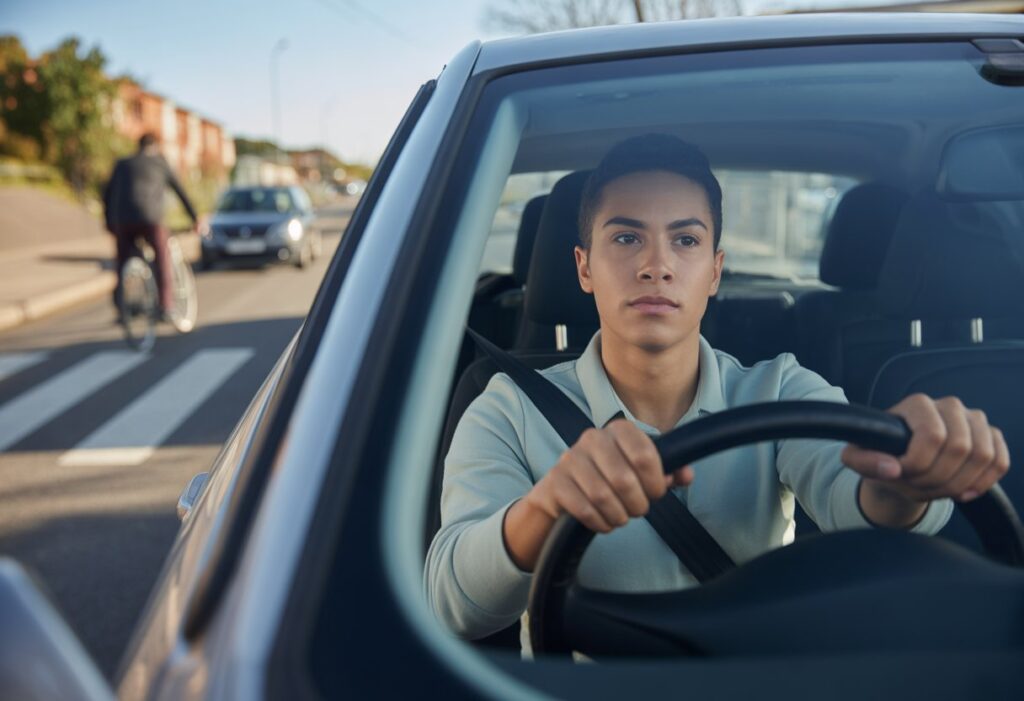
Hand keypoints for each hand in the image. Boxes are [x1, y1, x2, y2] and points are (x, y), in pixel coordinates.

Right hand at [523, 419, 693, 533]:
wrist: (561, 492)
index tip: (655, 493)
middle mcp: (592, 438)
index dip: (655, 482)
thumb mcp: (639, 472)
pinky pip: (584, 509)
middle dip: (637, 504)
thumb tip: (685, 476)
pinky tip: (603, 522)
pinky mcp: (555, 482)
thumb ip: (667, 472)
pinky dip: (599, 522)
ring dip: (618, 516)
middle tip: (637, 510)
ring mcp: (570, 459)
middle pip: (625, 479)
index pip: (645, 455)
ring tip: (621, 518)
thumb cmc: (608, 479)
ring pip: (603, 497)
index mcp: (618, 430)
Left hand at [841, 394, 1009, 508]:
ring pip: (983, 456)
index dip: (917, 465)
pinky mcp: (991, 436)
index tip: (900, 473)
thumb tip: (891, 468)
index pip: (932, 436)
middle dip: (937, 478)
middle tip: (918, 485)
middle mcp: (949, 405)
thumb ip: (864, 462)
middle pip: (960, 448)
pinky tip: (962, 490)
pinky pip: (1000, 462)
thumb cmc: (880, 456)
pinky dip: (983, 482)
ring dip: (958, 483)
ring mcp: (974, 420)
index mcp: (918, 403)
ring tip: (936, 488)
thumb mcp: (857, 459)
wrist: (901, 463)